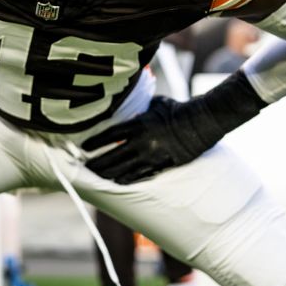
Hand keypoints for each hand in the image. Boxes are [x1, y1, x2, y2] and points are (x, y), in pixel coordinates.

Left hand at [81, 97, 216, 183]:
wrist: (201, 123)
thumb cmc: (178, 109)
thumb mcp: (155, 104)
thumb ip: (140, 110)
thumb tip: (131, 112)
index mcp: (138, 125)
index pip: (109, 135)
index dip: (95, 143)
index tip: (84, 147)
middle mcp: (142, 143)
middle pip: (112, 157)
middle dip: (96, 164)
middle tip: (85, 168)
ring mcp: (151, 156)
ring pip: (123, 170)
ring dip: (107, 174)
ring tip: (96, 177)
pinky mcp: (161, 165)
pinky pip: (139, 176)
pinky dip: (126, 179)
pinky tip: (116, 181)